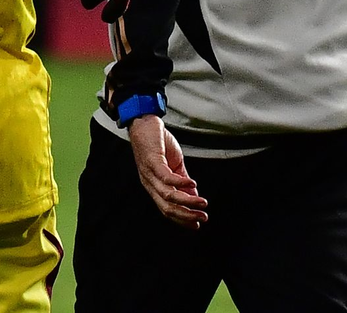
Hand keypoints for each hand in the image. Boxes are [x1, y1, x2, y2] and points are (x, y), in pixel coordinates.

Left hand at [127, 114, 208, 229]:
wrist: (144, 121)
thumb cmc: (156, 142)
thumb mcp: (173, 165)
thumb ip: (182, 180)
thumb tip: (194, 195)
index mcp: (154, 186)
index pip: (166, 209)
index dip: (181, 219)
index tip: (197, 225)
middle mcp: (149, 183)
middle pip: (166, 207)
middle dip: (186, 215)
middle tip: (203, 218)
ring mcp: (149, 172)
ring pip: (167, 195)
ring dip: (187, 201)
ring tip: (202, 203)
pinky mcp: (152, 160)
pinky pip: (165, 176)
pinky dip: (179, 183)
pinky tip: (193, 183)